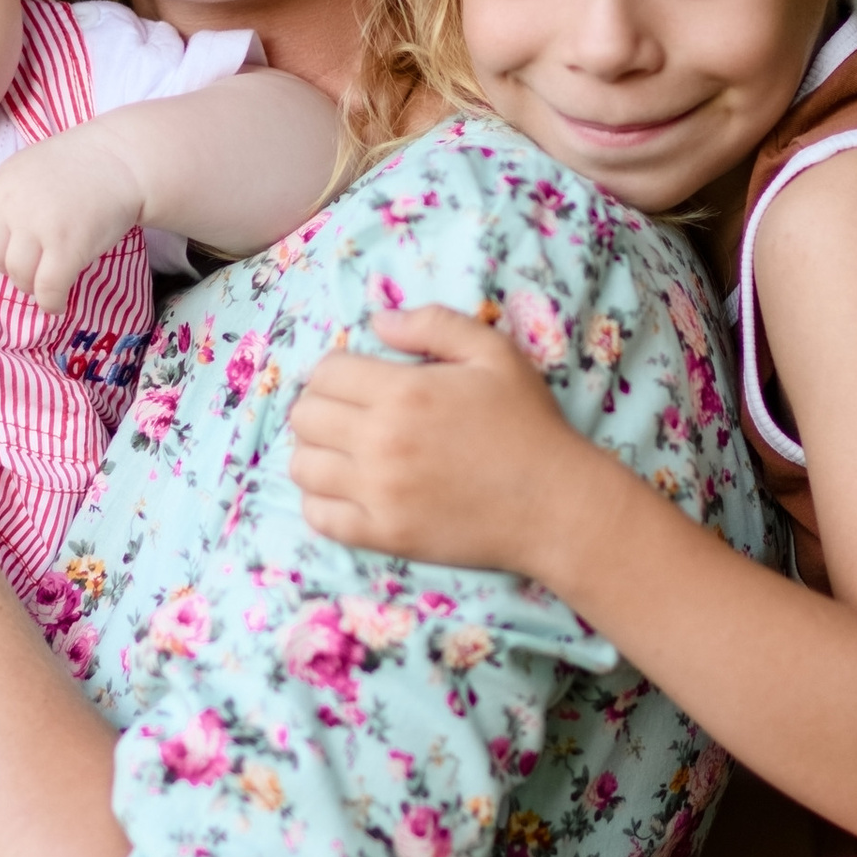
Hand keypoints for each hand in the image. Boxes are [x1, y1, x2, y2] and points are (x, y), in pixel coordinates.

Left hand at [0, 128, 150, 310]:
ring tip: (46, 279)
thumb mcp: (28, 168)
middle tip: (32, 264)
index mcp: (1, 184)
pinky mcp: (68, 246)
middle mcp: (13, 205)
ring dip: (30, 286)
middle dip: (9, 267)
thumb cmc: (79, 165)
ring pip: (18, 276)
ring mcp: (40, 226)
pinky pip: (47, 288)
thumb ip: (7, 197)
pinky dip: (51, 302)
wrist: (123, 159)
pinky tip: (57, 301)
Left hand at [287, 302, 581, 569]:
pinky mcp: (384, 535)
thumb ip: (434, 324)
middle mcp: (381, 441)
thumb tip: (377, 321)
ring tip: (343, 452)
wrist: (555, 504)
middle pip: (305, 417)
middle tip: (347, 415)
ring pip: (302, 467)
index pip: (326, 373)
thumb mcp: (495, 353)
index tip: (354, 381)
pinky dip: (320, 502)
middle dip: (320, 407)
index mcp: (404, 392)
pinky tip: (345, 491)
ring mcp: (379, 493)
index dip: (334, 371)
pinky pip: (319, 517)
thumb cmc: (528, 424)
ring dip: (314, 453)